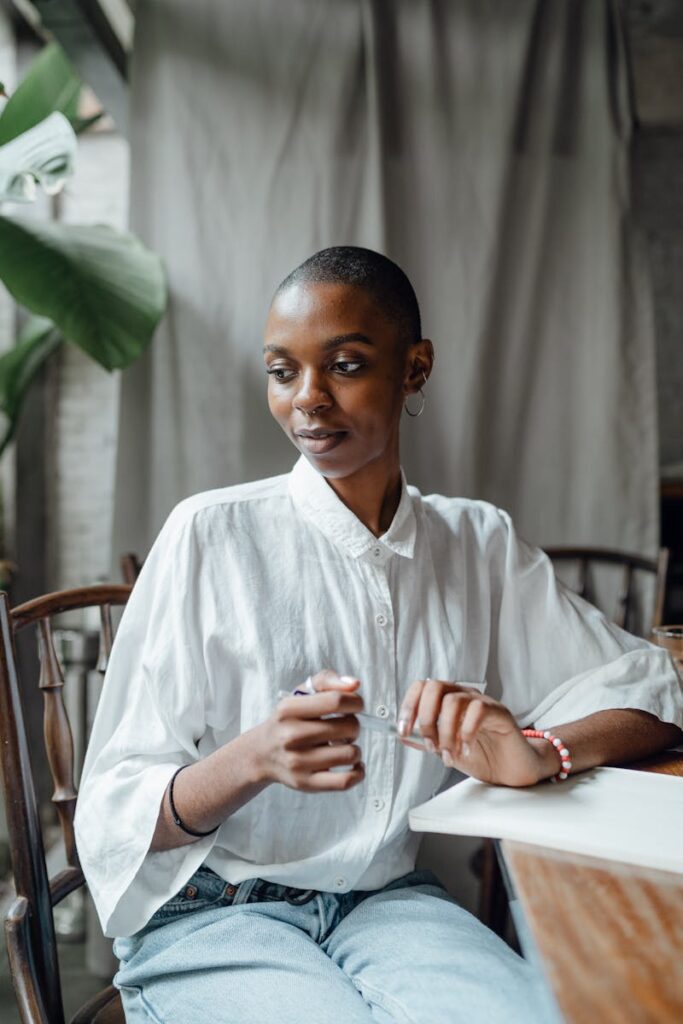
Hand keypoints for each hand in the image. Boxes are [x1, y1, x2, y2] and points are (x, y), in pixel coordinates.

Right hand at [254, 670, 365, 791]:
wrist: (262, 754)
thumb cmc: (288, 720)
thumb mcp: (300, 693)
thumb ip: (327, 681)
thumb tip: (355, 684)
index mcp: (289, 709)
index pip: (336, 701)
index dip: (355, 702)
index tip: (355, 705)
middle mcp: (291, 736)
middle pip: (348, 727)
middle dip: (354, 725)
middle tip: (345, 727)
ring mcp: (298, 762)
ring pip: (350, 754)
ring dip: (356, 748)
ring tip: (344, 745)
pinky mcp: (306, 783)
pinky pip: (345, 781)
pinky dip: (358, 772)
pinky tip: (353, 764)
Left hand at [397, 678, 546, 786]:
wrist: (512, 770)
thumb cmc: (482, 755)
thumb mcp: (446, 750)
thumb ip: (426, 741)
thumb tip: (404, 736)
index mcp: (448, 700)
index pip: (422, 687)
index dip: (408, 706)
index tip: (404, 731)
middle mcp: (464, 695)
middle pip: (434, 686)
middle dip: (425, 718)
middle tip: (431, 745)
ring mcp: (482, 702)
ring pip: (453, 701)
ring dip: (445, 733)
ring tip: (449, 755)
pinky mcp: (499, 712)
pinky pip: (477, 711)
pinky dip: (466, 733)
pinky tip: (466, 750)